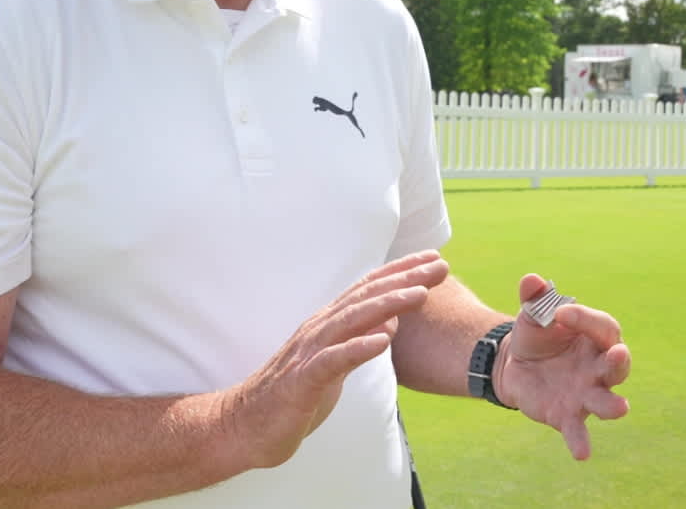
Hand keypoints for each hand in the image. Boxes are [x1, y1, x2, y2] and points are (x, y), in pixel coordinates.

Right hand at [219, 250, 449, 468]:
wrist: (246, 425)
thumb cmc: (294, 394)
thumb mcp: (335, 365)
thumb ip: (359, 341)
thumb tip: (390, 322)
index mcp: (329, 324)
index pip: (369, 290)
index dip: (402, 272)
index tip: (434, 259)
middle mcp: (319, 329)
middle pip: (366, 297)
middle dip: (405, 279)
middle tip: (439, 264)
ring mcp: (309, 353)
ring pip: (351, 321)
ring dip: (387, 305)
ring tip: (420, 294)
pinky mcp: (302, 381)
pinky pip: (332, 362)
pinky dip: (357, 348)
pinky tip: (382, 341)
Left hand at [494, 274, 630, 460]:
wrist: (516, 362)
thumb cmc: (537, 334)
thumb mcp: (533, 314)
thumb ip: (534, 298)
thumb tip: (531, 280)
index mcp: (595, 336)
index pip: (601, 326)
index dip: (584, 318)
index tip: (560, 312)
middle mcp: (598, 366)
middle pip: (618, 365)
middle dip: (619, 362)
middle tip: (618, 355)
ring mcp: (586, 392)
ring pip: (606, 400)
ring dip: (613, 405)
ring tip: (620, 408)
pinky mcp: (568, 414)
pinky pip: (577, 430)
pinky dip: (580, 442)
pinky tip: (581, 454)